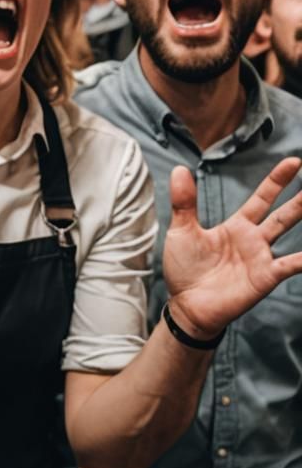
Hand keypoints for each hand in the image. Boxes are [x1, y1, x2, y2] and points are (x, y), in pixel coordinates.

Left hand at [164, 157, 301, 338]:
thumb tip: (178, 169)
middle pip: (283, 213)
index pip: (262, 198)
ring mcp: (262, 258)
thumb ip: (184, 202)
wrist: (186, 305)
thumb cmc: (185, 269)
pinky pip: (290, 265)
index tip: (293, 162)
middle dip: (300, 198)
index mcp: (236, 226)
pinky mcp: (264, 276)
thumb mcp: (182, 230)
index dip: (277, 181)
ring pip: (289, 232)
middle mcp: (254, 239)